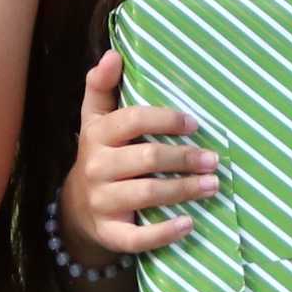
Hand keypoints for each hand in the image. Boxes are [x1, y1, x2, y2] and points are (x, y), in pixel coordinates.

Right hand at [61, 50, 217, 265]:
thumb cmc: (100, 154)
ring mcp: (102, 202)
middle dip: (185, 158)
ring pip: (147, 194)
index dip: (166, 120)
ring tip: (213, 185)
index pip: (133, 120)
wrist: (76, 209)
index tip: (195, 124)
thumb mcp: (96, 119)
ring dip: (185, 190)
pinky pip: (137, 236)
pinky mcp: (109, 233)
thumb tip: (113, 54)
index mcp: (97, 135)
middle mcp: (96, 168)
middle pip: (147, 158)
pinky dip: (165, 232)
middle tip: (215, 159)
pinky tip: (189, 224)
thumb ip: (102, 87)